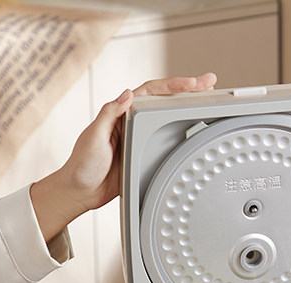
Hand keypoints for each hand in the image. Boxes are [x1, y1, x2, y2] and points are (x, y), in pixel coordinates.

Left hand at [30, 73, 216, 239]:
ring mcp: (139, 139)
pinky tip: (193, 129)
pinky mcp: (143, 155)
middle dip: (187, 90)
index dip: (172, 85)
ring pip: (167, 118)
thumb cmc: (82, 165)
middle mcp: (131, 123)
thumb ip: (109, 114)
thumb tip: (126, 94)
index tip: (191, 83)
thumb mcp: (94, 136)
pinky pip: (166, 140)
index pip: (150, 92)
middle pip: (164, 100)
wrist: (81, 192)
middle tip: (209, 83)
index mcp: (120, 114)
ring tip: (208, 99)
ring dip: (187, 108)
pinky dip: (180, 132)